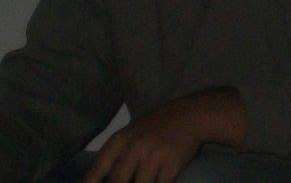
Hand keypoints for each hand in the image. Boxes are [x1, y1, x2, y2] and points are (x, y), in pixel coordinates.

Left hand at [85, 88, 244, 182]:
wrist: (192, 115)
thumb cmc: (160, 124)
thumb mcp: (133, 131)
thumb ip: (118, 152)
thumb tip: (101, 178)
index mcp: (121, 140)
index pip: (98, 170)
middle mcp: (134, 149)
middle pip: (117, 182)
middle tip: (129, 180)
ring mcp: (152, 158)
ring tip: (145, 178)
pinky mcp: (170, 167)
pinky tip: (160, 179)